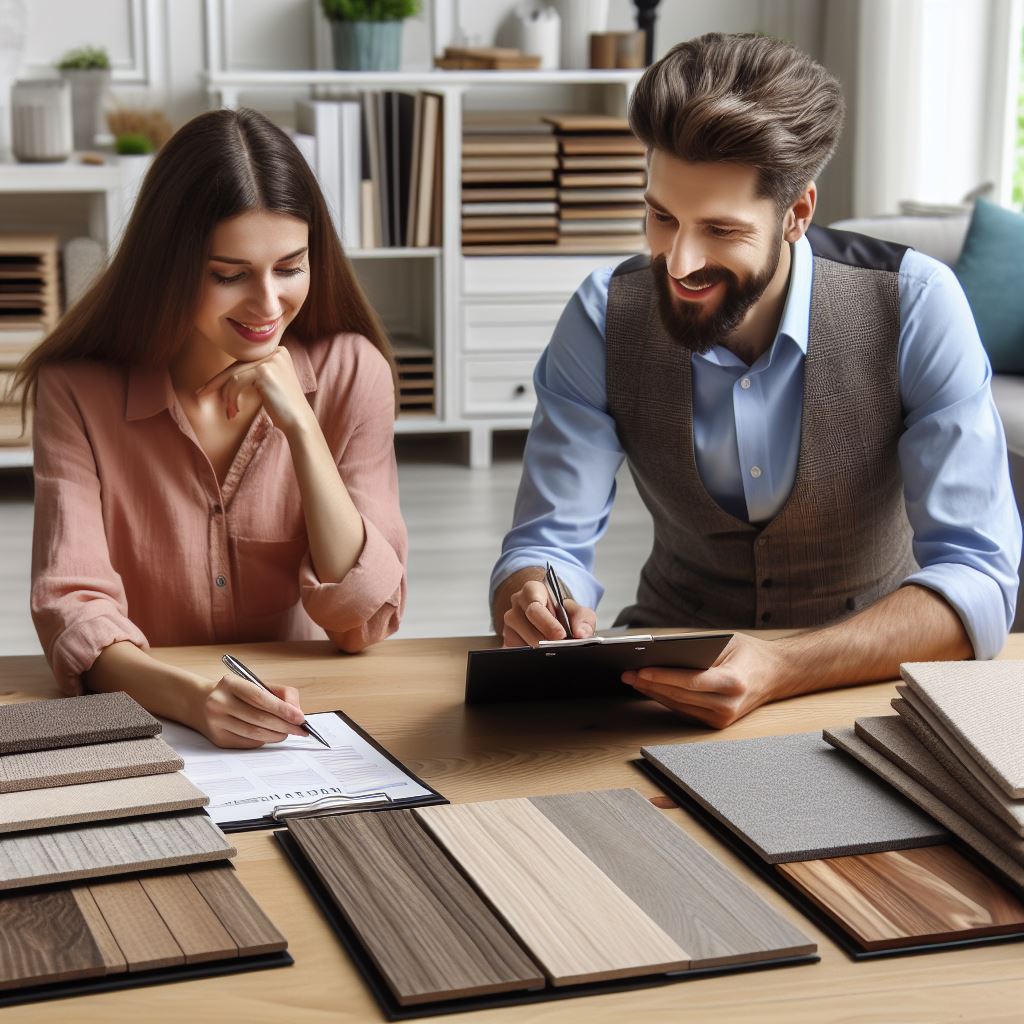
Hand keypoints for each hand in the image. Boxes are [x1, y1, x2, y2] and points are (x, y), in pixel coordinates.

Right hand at [194, 673, 308, 748]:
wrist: (200, 702)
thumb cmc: (236, 693)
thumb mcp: (254, 684)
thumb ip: (279, 693)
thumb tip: (297, 712)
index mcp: (230, 683)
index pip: (260, 698)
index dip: (282, 709)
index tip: (299, 717)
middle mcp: (219, 702)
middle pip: (259, 718)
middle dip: (285, 725)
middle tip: (301, 729)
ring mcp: (216, 722)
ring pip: (254, 734)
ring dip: (277, 735)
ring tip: (288, 733)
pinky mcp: (218, 739)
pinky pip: (248, 743)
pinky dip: (264, 740)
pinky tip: (271, 735)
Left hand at [196, 346, 313, 436]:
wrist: (299, 422)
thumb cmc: (284, 408)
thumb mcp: (268, 385)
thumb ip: (253, 374)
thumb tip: (225, 375)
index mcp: (278, 351)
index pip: (244, 362)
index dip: (226, 376)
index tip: (208, 387)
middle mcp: (276, 351)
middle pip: (237, 366)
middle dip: (217, 382)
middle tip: (201, 393)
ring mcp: (271, 359)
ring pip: (235, 375)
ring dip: (227, 396)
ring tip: (230, 412)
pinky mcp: (265, 370)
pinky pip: (237, 382)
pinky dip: (231, 398)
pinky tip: (236, 411)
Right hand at [502, 579, 596, 646]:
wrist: (550, 613)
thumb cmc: (561, 610)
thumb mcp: (576, 609)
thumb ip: (583, 618)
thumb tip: (581, 633)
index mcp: (532, 590)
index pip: (535, 607)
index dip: (548, 623)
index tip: (561, 635)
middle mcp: (517, 604)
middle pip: (526, 626)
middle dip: (545, 640)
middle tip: (561, 647)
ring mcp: (509, 622)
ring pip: (520, 641)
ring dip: (539, 650)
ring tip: (554, 650)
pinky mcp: (507, 639)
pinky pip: (517, 651)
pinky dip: (532, 656)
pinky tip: (543, 654)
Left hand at [621, 633, 786, 728]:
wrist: (775, 675)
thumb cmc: (748, 654)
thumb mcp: (726, 642)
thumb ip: (696, 648)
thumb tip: (660, 650)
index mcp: (733, 683)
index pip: (691, 682)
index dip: (664, 677)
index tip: (641, 670)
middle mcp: (728, 705)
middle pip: (680, 696)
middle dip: (651, 684)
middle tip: (628, 673)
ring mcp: (722, 719)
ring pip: (679, 705)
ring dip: (653, 692)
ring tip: (633, 679)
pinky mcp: (716, 723)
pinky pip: (684, 710)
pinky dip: (665, 698)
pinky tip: (649, 687)